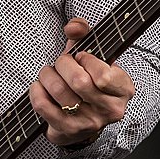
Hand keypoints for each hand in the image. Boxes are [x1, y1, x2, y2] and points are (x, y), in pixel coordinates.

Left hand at [29, 17, 134, 146]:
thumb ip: (84, 32)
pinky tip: (39, 87)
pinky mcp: (68, 130)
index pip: (103, 75)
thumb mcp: (91, 53)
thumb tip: (73, 28)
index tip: (81, 57)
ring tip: (49, 75)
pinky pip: (42, 105)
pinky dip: (36, 91)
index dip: (86, 60)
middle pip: (78, 81)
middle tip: (61, 64)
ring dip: (47, 76)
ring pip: (58, 90)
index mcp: (123, 89)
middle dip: (62, 64)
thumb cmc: (87, 78)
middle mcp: (111, 109)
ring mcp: (89, 123)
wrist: (82, 117)